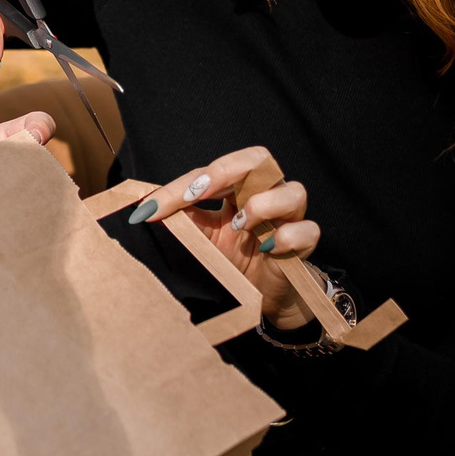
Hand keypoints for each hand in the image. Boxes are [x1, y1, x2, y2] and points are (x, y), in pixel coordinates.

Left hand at [127, 147, 321, 329]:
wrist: (262, 295)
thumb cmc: (233, 259)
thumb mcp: (203, 237)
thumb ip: (184, 219)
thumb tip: (146, 208)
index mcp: (240, 188)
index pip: (211, 173)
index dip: (179, 188)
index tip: (148, 210)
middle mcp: (268, 194)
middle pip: (259, 159)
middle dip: (225, 172)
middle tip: (196, 193)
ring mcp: (290, 218)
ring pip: (294, 191)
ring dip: (262, 204)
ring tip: (240, 226)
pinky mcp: (305, 244)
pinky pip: (308, 230)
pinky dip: (287, 236)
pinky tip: (267, 247)